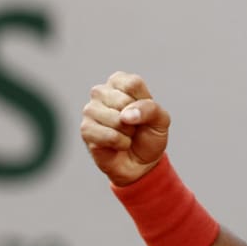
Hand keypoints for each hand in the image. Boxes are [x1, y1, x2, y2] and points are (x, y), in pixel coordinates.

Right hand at [80, 71, 170, 185]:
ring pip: (115, 119)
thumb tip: (125, 115)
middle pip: (123, 101)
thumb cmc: (149, 135)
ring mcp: (90, 110)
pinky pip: (108, 136)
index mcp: (119, 82)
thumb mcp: (161, 120)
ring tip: (126, 135)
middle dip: (135, 120)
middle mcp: (101, 92)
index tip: (144, 112)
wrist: (140, 163)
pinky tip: (119, 145)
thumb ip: (149, 109)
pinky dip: (120, 143)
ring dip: (127, 133)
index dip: (144, 103)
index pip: (133, 84)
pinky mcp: (85, 129)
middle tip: (133, 127)